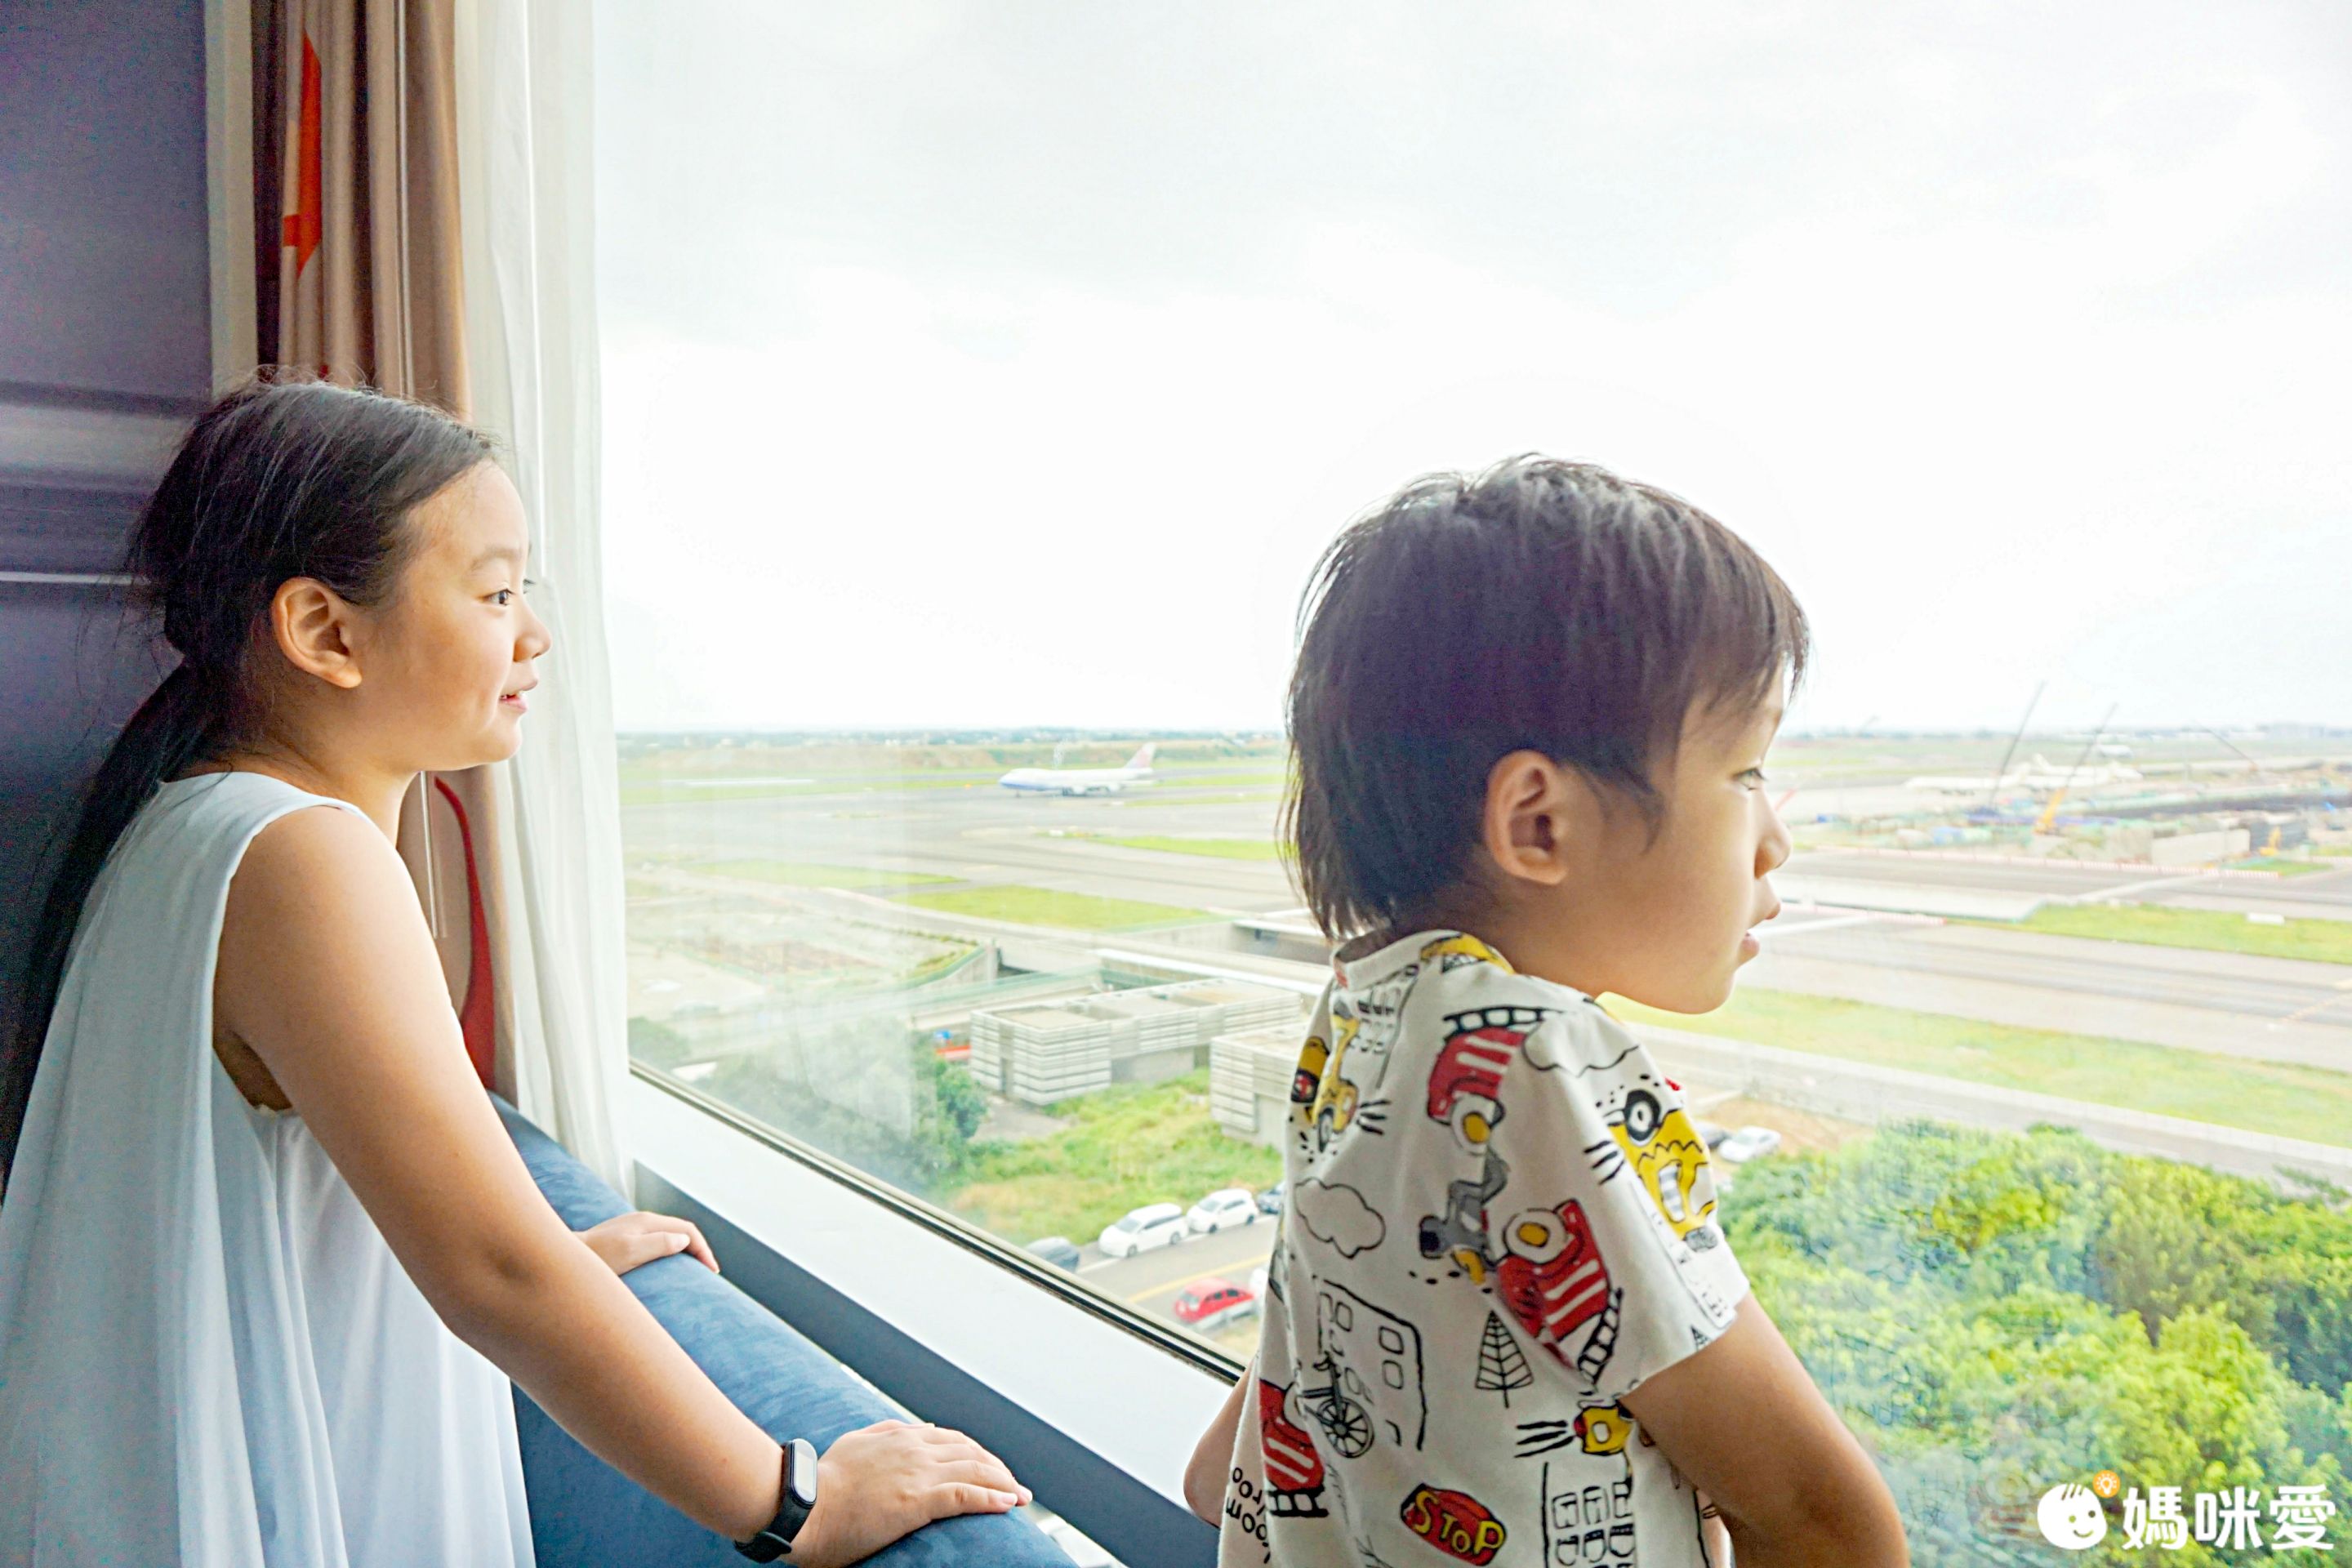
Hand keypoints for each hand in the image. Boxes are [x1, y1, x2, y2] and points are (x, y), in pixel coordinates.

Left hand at [577, 1211, 718, 1276]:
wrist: (565, 1256)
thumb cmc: (596, 1258)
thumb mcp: (629, 1252)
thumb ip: (658, 1244)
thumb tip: (684, 1241)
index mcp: (648, 1221)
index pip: (687, 1230)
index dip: (703, 1249)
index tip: (712, 1272)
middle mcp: (642, 1220)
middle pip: (680, 1230)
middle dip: (698, 1248)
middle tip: (708, 1272)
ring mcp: (632, 1228)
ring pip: (669, 1234)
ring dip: (685, 1249)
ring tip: (692, 1270)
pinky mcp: (623, 1237)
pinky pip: (656, 1241)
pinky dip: (670, 1251)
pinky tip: (666, 1265)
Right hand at [783, 1419, 1031, 1567]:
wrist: (802, 1505)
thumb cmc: (822, 1482)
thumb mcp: (856, 1443)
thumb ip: (887, 1432)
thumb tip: (920, 1428)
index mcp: (901, 1436)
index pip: (954, 1440)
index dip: (979, 1454)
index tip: (993, 1468)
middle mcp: (915, 1449)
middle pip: (972, 1454)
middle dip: (999, 1469)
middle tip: (1017, 1486)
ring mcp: (918, 1474)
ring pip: (975, 1472)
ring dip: (1004, 1483)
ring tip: (1021, 1497)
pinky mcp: (917, 1501)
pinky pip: (965, 1496)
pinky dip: (992, 1498)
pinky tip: (1007, 1505)